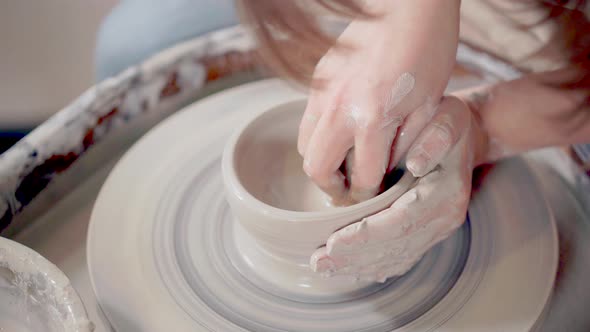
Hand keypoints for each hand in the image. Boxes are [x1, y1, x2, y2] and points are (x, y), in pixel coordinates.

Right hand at [299, 0, 459, 202]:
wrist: (410, 5)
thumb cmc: (429, 50)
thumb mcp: (430, 105)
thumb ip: (405, 144)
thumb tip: (388, 169)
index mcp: (372, 119)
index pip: (362, 177)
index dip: (369, 193)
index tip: (374, 193)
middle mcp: (339, 108)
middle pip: (315, 168)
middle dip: (332, 186)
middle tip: (349, 188)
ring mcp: (323, 90)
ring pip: (304, 144)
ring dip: (321, 160)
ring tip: (343, 161)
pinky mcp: (319, 77)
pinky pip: (308, 117)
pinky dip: (320, 133)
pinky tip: (342, 128)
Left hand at [310, 96, 486, 281]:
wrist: (465, 140)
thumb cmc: (447, 126)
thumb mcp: (448, 119)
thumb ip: (436, 137)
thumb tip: (415, 163)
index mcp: (445, 193)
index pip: (402, 221)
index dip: (367, 234)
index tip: (335, 241)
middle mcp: (443, 218)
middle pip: (395, 246)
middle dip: (354, 256)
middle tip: (319, 262)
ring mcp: (436, 231)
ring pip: (396, 257)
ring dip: (358, 266)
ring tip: (324, 267)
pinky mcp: (427, 235)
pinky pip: (400, 257)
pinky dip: (372, 265)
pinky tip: (347, 269)